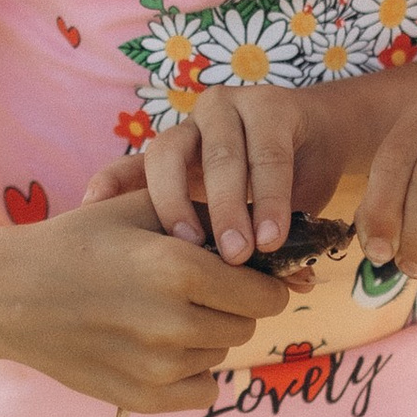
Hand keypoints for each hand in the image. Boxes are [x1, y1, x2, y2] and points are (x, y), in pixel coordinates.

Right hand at [0, 187, 289, 409]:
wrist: (10, 293)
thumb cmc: (79, 241)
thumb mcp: (141, 207)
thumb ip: (209, 217)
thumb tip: (271, 243)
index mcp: (178, 269)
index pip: (265, 294)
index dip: (259, 282)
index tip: (238, 274)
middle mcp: (173, 323)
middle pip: (247, 325)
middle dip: (231, 307)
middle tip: (189, 291)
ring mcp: (157, 367)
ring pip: (222, 354)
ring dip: (205, 336)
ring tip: (158, 314)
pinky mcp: (142, 398)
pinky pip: (203, 390)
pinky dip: (192, 372)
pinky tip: (157, 348)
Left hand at [78, 85, 352, 261]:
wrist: (325, 140)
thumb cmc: (269, 193)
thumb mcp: (235, 221)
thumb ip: (217, 250)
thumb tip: (195, 309)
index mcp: (170, 157)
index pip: (129, 168)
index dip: (110, 186)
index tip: (91, 210)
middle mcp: (191, 128)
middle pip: (167, 157)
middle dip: (178, 208)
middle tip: (192, 253)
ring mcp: (229, 111)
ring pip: (219, 154)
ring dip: (231, 206)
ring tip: (245, 253)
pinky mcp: (271, 107)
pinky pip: (268, 154)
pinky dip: (272, 199)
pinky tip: (275, 236)